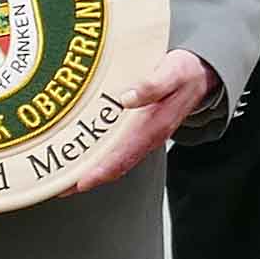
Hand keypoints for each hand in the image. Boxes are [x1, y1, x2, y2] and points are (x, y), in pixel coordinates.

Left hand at [70, 49, 214, 193]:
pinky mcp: (141, 130)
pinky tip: (83, 155)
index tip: (79, 182)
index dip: (99, 171)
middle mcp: (148, 137)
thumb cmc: (185, 72)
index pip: (122, 156)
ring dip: (90, 170)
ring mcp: (145, 136)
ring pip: (115, 160)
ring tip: (62, 177)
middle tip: (57, 186)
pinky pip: (118, 150)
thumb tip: (128, 98)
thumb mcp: (173, 72)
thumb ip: (153, 84)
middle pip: (114, 165)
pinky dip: (99, 157)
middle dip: (86, 178)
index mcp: (154, 127)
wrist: (202, 73)